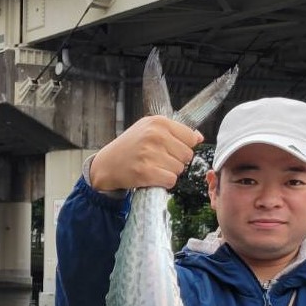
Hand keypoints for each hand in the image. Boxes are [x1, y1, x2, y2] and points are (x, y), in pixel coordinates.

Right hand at [87, 116, 203, 191]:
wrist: (106, 165)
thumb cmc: (130, 147)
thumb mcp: (149, 130)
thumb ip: (174, 132)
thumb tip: (198, 137)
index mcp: (158, 122)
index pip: (191, 138)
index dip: (183, 147)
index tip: (169, 149)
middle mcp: (155, 135)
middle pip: (187, 155)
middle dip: (176, 161)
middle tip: (159, 160)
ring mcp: (150, 154)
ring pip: (179, 169)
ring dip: (169, 172)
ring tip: (153, 167)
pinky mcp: (145, 172)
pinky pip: (170, 181)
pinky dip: (164, 182)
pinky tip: (152, 176)